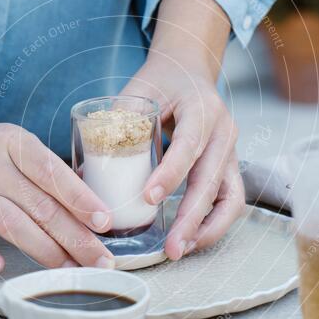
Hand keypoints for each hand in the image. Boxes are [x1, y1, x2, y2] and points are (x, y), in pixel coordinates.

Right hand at [0, 56, 114, 272]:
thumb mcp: (14, 144)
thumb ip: (46, 172)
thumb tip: (92, 210)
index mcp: (13, 143)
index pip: (51, 172)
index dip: (80, 199)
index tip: (105, 222)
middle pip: (39, 204)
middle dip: (75, 236)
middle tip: (102, 261)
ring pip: (9, 222)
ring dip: (44, 250)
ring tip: (71, 270)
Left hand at [123, 0, 244, 259]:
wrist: (189, 68)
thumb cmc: (160, 81)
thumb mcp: (138, 91)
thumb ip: (118, 124)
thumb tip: (87, 172)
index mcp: (201, 108)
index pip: (188, 146)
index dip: (170, 174)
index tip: (148, 199)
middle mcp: (224, 131)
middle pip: (212, 180)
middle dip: (190, 218)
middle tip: (169, 247)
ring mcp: (231, 150)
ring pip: (231, 197)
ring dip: (208, 228)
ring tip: (181, 250)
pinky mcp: (230, 166)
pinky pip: (231, 200)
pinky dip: (214, 224)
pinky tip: (192, 240)